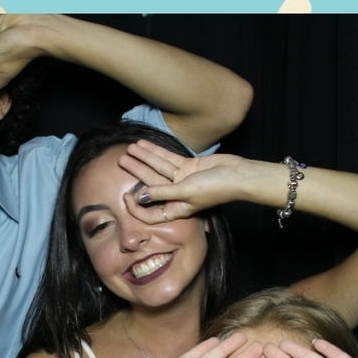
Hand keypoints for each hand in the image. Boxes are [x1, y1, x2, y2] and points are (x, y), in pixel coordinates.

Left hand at [120, 138, 259, 219]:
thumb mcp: (186, 192)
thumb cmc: (216, 189)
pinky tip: (144, 145)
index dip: (137, 207)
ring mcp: (181, 179)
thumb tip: (141, 197)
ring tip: (128, 149)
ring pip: (157, 168)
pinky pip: (168, 159)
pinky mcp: (187, 167)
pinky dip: (156, 152)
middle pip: (150, 183)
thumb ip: (163, 193)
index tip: (126, 196)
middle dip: (136, 172)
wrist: (237, 174)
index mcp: (176, 209)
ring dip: (144, 158)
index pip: (151, 212)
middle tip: (120, 161)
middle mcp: (176, 195)